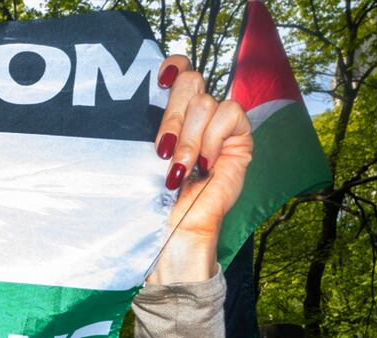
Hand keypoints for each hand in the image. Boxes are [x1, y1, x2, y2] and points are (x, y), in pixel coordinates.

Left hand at [147, 56, 252, 284]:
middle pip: (190, 81)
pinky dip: (211, 139)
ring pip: (205, 101)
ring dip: (188, 138)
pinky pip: (229, 113)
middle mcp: (196, 116)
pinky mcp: (239, 139)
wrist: (171, 232)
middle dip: (171, 116)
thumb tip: (138, 96)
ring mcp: (218, 127)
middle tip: (161, 150)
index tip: (156, 83)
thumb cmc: (150, 199)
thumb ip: (146, 125)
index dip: (172, 66)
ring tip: (178, 170)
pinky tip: (204, 165)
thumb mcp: (141, 156)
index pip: (179, 69)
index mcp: (171, 114)